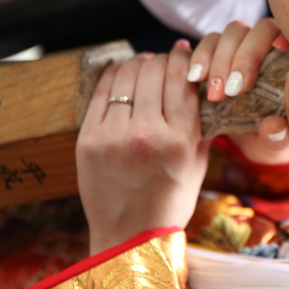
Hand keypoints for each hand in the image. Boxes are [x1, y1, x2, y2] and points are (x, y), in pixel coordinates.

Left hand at [77, 40, 209, 255]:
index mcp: (179, 140)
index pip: (181, 78)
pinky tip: (121, 75)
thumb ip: (201, 123)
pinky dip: (113, 76)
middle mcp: (146, 134)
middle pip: (153, 71)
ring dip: (137, 64)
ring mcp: (113, 136)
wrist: (130, 237)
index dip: (183, 58)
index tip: (183, 52)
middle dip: (160, 59)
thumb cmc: (170, 200)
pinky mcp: (88, 140)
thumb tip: (201, 83)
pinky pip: (101, 92)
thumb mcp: (198, 162)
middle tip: (163, 60)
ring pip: (125, 76)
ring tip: (143, 65)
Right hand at [187, 18, 288, 162]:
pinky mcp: (217, 50)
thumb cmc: (273, 136)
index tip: (278, 53)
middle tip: (234, 91)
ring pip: (233, 32)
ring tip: (214, 94)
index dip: (285, 39)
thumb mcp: (278, 143)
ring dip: (220, 60)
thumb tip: (274, 127)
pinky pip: (208, 42)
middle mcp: (271, 44)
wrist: (248, 141)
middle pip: (261, 30)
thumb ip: (281, 138)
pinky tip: (194, 79)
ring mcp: (243, 43)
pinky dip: (199, 58)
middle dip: (245, 58)